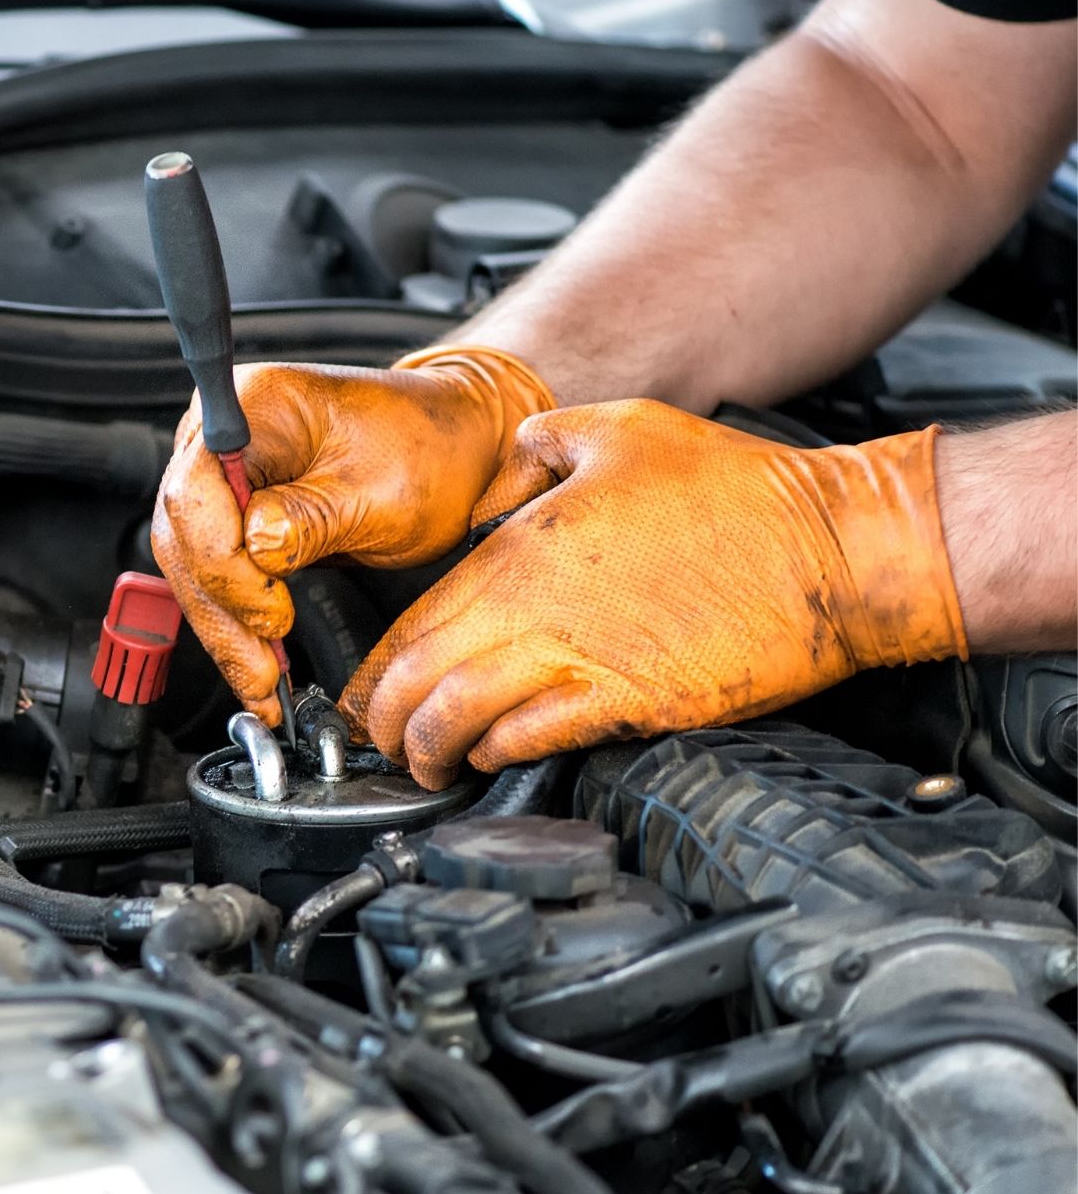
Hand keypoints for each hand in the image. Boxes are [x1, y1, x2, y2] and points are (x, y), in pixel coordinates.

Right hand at [150, 345, 554, 723]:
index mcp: (255, 405)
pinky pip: (219, 574)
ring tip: (260, 684)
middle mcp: (224, 435)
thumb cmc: (428, 450)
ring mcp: (227, 475)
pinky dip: (237, 622)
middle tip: (261, 671)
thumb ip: (312, 519)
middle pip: (186, 534)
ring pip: (193, 565)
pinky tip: (257, 662)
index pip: (197, 491)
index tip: (271, 612)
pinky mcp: (238, 515)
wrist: (455, 446)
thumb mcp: (382, 491)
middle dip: (222, 612)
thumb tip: (257, 549)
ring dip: (225, 629)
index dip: (224, 563)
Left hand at [339, 399, 967, 788]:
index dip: (377, 667)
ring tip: (423, 764)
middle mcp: (539, 608)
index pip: (417, 619)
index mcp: (525, 547)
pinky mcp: (633, 701)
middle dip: (385, 721)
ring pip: (466, 718)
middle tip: (378, 740)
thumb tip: (500, 470)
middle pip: (423, 678)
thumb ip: (537, 447)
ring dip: (431, 748)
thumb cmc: (735, 490)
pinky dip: (499, 752)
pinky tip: (490, 755)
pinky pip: (538, 738)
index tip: (363, 692)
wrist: (831, 548)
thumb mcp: (620, 429)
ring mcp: (585, 659)